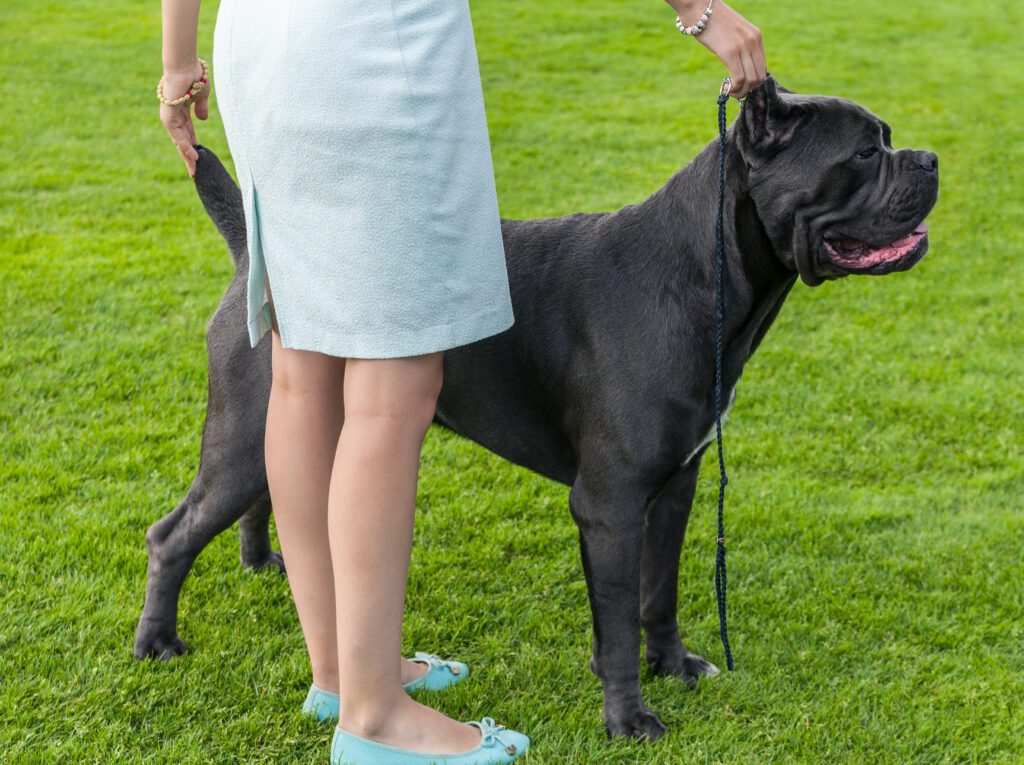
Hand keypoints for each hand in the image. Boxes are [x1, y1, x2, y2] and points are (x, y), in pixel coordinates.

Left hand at [159, 59, 209, 177]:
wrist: (186, 66)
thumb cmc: (194, 77)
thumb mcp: (201, 97)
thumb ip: (201, 108)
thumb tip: (202, 119)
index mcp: (181, 113)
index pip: (187, 135)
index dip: (193, 148)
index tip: (199, 160)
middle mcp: (173, 117)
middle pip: (182, 141)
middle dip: (188, 157)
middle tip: (194, 172)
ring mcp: (170, 116)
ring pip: (179, 140)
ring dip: (187, 155)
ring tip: (194, 168)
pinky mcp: (168, 115)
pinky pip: (177, 134)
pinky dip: (185, 145)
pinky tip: (192, 155)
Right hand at [667, 0, 766, 99]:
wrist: (700, 8)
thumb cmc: (712, 20)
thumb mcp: (733, 32)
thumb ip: (740, 45)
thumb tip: (739, 64)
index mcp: (756, 36)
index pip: (762, 67)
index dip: (752, 82)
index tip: (740, 86)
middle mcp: (753, 41)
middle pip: (759, 77)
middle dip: (748, 90)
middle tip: (734, 92)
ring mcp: (743, 47)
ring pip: (751, 80)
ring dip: (741, 92)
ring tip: (730, 92)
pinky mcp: (730, 52)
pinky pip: (738, 78)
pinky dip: (734, 89)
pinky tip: (726, 89)